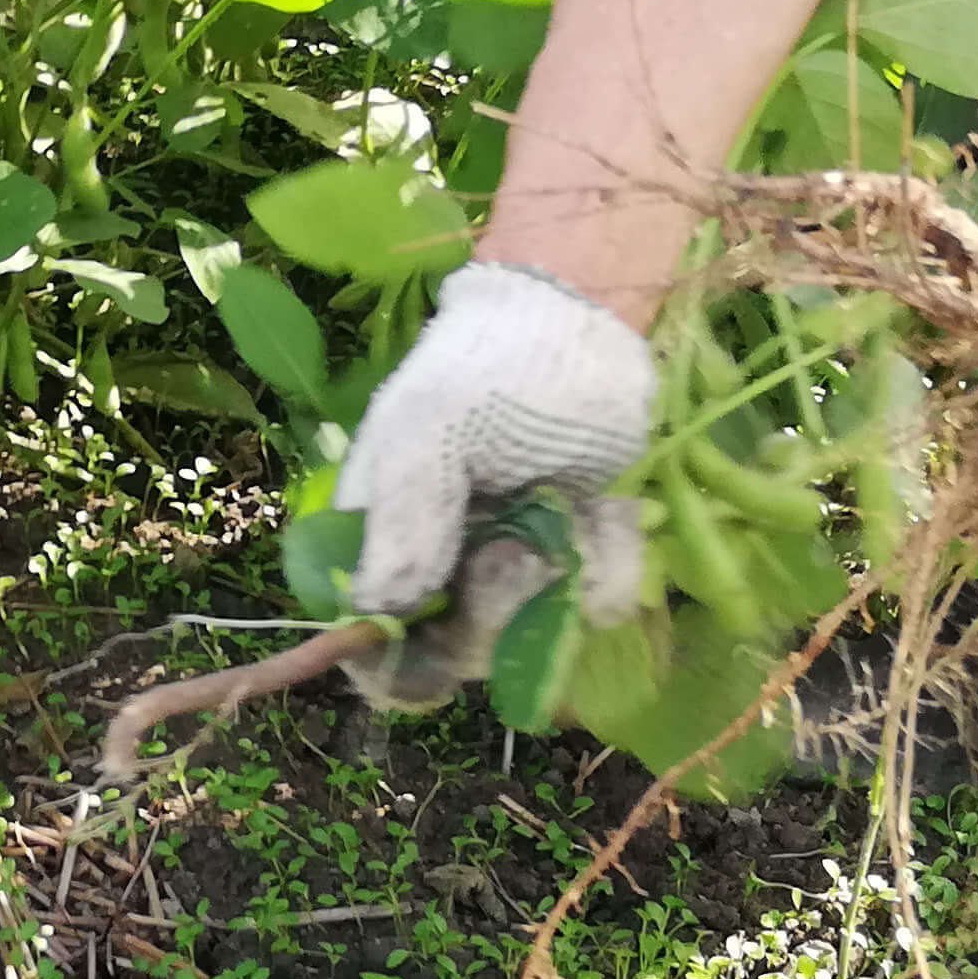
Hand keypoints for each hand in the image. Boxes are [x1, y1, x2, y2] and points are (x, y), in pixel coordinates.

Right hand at [331, 261, 653, 698]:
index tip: (430, 652)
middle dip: (495, 610)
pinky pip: (596, 603)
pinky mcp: (578, 554)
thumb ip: (404, 517)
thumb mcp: (432, 427)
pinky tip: (611, 515)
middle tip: (515, 552)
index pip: (364, 631)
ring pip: (533, 632)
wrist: (590, 319)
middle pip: (455, 649)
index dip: (389, 658)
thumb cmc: (495, 362)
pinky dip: (612, 566)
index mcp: (385, 532)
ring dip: (558, 583)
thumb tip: (377, 611)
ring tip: (565, 514)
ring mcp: (514, 561)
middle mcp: (444, 560)